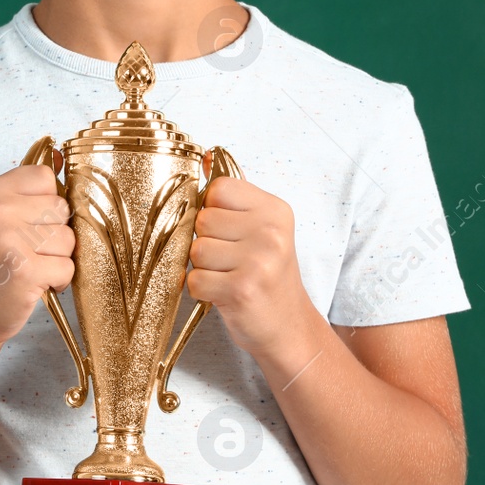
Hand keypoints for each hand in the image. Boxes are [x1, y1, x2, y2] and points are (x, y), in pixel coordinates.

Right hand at [0, 163, 74, 349]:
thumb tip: (66, 163)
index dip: (46, 203)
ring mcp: (9, 239)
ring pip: (68, 238)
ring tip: (30, 268)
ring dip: (57, 258)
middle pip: (61, 208)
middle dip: (54, 233)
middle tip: (26, 252)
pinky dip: (59, 280)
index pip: (44, 177)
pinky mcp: (25, 269)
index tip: (28, 224)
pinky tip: (35, 284)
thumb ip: (25, 195)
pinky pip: (67, 267)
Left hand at [187, 170, 320, 364]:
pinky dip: (202, 291)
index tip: (231, 231)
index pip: (217, 189)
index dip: (213, 211)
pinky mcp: (242, 290)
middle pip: (202, 220)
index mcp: (275, 209)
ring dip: (204, 268)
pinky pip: (195, 280)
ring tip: (229, 276)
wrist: (289, 328)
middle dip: (207, 242)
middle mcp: (271, 232)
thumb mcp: (261, 227)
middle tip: (232, 260)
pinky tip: (224, 294)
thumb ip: (235, 193)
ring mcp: (259, 262)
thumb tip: (207, 157)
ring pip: (196, 250)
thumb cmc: (268, 275)